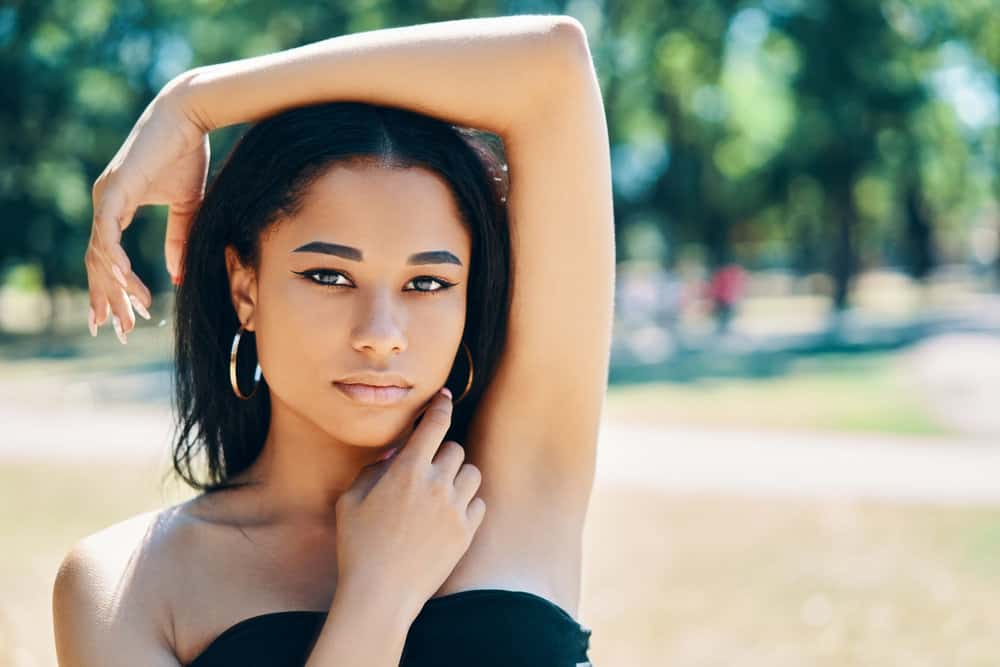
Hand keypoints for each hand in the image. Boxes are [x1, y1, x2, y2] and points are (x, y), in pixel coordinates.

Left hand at [85, 75, 209, 342]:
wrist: (189, 116)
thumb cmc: (188, 155)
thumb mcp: (186, 206)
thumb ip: (179, 238)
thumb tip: (177, 275)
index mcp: (115, 206)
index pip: (106, 256)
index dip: (113, 289)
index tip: (123, 319)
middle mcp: (104, 203)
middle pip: (97, 263)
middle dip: (109, 300)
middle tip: (120, 330)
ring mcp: (105, 197)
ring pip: (99, 254)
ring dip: (115, 288)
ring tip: (131, 314)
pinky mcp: (114, 190)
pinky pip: (106, 235)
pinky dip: (113, 260)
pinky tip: (124, 281)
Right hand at [334, 387, 485, 612]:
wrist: (380, 595)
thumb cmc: (357, 547)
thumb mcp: (351, 501)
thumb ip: (373, 470)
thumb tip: (396, 454)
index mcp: (406, 471)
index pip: (435, 424)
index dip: (441, 406)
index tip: (443, 398)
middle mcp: (436, 484)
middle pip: (455, 449)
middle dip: (441, 454)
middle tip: (426, 470)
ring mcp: (455, 509)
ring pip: (471, 473)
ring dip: (457, 476)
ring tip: (440, 493)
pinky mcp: (466, 533)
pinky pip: (479, 503)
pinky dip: (467, 503)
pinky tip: (449, 515)